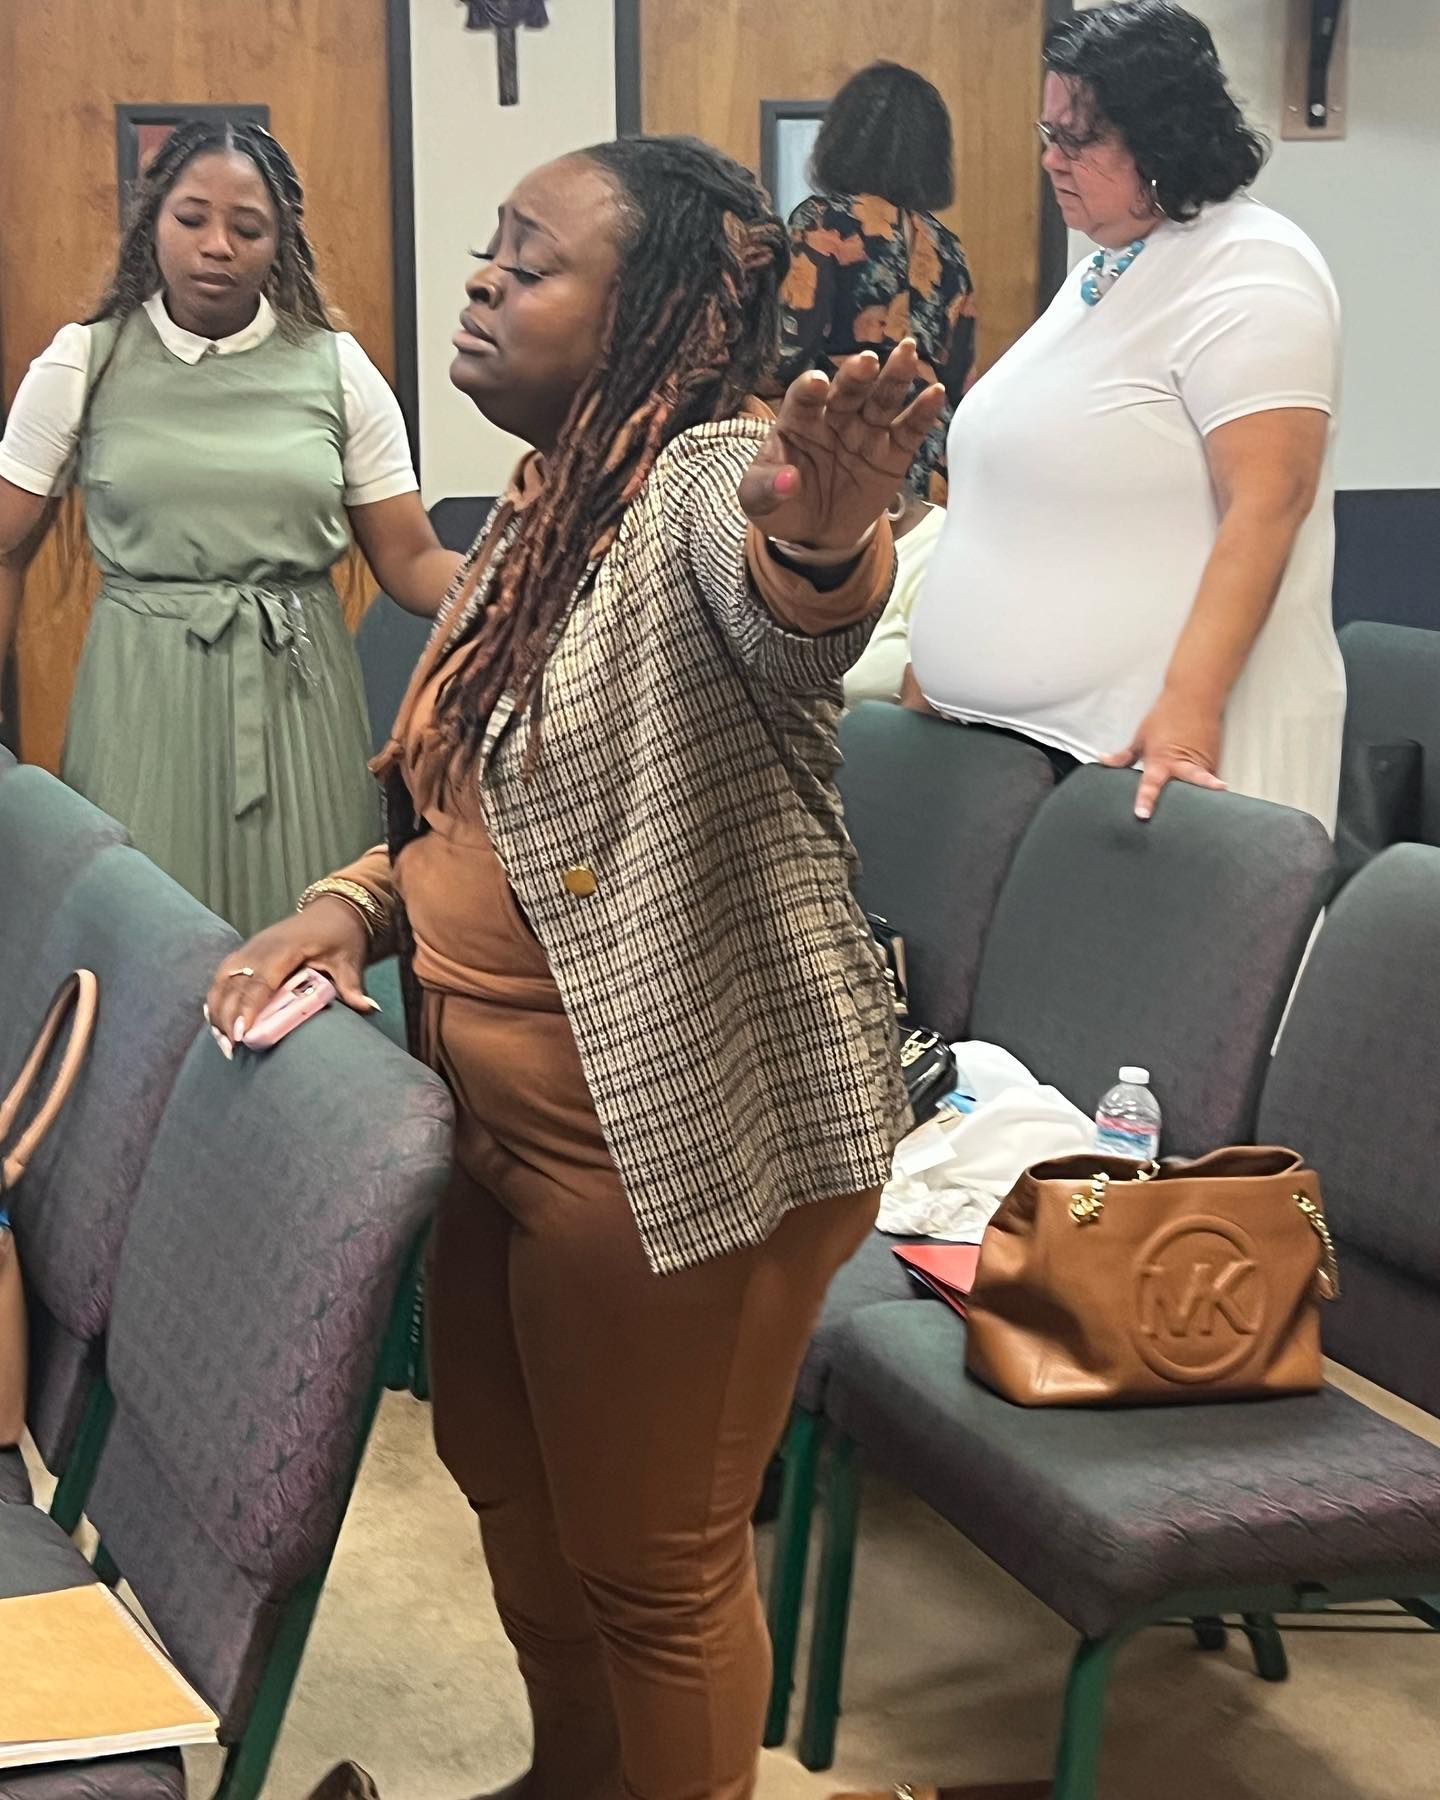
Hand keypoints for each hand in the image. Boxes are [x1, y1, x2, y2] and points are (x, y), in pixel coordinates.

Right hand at [204, 898, 374, 1055]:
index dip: (249, 1008)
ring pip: (223, 981)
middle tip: (232, 1048)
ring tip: (223, 1042)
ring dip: (218, 1011)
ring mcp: (249, 948)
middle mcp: (260, 947)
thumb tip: (369, 1008)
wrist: (332, 911)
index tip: (243, 1033)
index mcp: (285, 949)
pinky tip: (215, 1023)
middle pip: (235, 984)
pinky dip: (216, 999)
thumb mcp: (349, 960)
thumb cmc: (340, 936)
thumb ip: (352, 985)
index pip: (261, 981)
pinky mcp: (245, 953)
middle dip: (228, 1017)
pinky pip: (223, 977)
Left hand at [739, 340, 945, 549]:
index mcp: (798, 421)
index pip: (803, 398)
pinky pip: (909, 431)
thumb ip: (766, 489)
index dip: (810, 390)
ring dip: (894, 377)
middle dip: (857, 375)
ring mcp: (865, 433)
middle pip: (847, 391)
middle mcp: (834, 418)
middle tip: (867, 361)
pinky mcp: (892, 454)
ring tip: (907, 355)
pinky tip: (936, 393)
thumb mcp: (759, 501)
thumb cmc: (782, 505)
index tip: (818, 384)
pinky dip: (923, 413)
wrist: (815, 532)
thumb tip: (787, 481)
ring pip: (881, 400)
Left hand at [1103, 692, 1225, 820]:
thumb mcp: (1141, 737)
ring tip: (1207, 817)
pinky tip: (1210, 800)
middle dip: (1199, 794)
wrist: (1194, 697)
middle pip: (1194, 783)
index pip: (1150, 784)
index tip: (1142, 815)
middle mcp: (1183, 763)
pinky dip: (1209, 788)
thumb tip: (1104, 761)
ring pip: (1205, 786)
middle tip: (1197, 814)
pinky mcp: (1215, 760)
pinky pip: (1211, 779)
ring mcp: (1203, 762)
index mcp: (1161, 759)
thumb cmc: (1166, 716)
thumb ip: (1124, 756)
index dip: (1145, 800)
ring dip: (1205, 798)